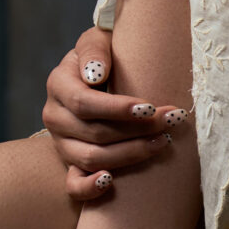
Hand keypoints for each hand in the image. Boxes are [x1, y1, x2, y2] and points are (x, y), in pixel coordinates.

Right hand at [42, 26, 187, 204]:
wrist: (98, 75)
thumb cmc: (105, 55)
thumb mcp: (98, 40)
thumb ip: (94, 50)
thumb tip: (95, 74)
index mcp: (58, 84)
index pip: (85, 103)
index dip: (118, 109)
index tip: (151, 108)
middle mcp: (55, 116)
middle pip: (95, 133)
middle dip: (138, 130)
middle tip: (173, 120)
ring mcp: (61, 143)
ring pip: (92, 159)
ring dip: (131, 154)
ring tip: (163, 142)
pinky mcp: (70, 163)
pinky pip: (73, 185)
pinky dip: (90, 188)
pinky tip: (112, 181)